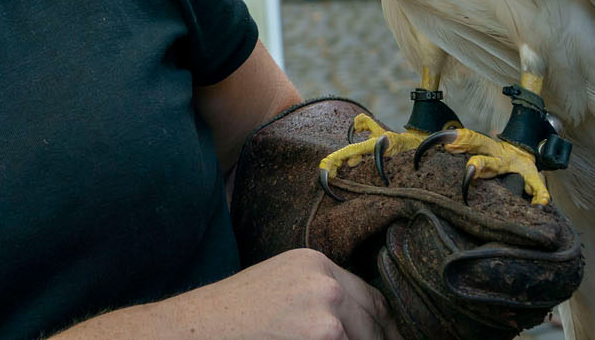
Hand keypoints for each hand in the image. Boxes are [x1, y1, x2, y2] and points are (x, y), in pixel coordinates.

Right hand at [183, 249, 401, 339]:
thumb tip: (354, 320)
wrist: (205, 325)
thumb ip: (318, 293)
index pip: (369, 297)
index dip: (382, 324)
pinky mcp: (325, 334)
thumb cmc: (237, 312)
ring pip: (365, 339)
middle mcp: (327, 280)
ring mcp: (328, 307)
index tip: (388, 339)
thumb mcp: (282, 285)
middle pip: (374, 320)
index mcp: (316, 262)